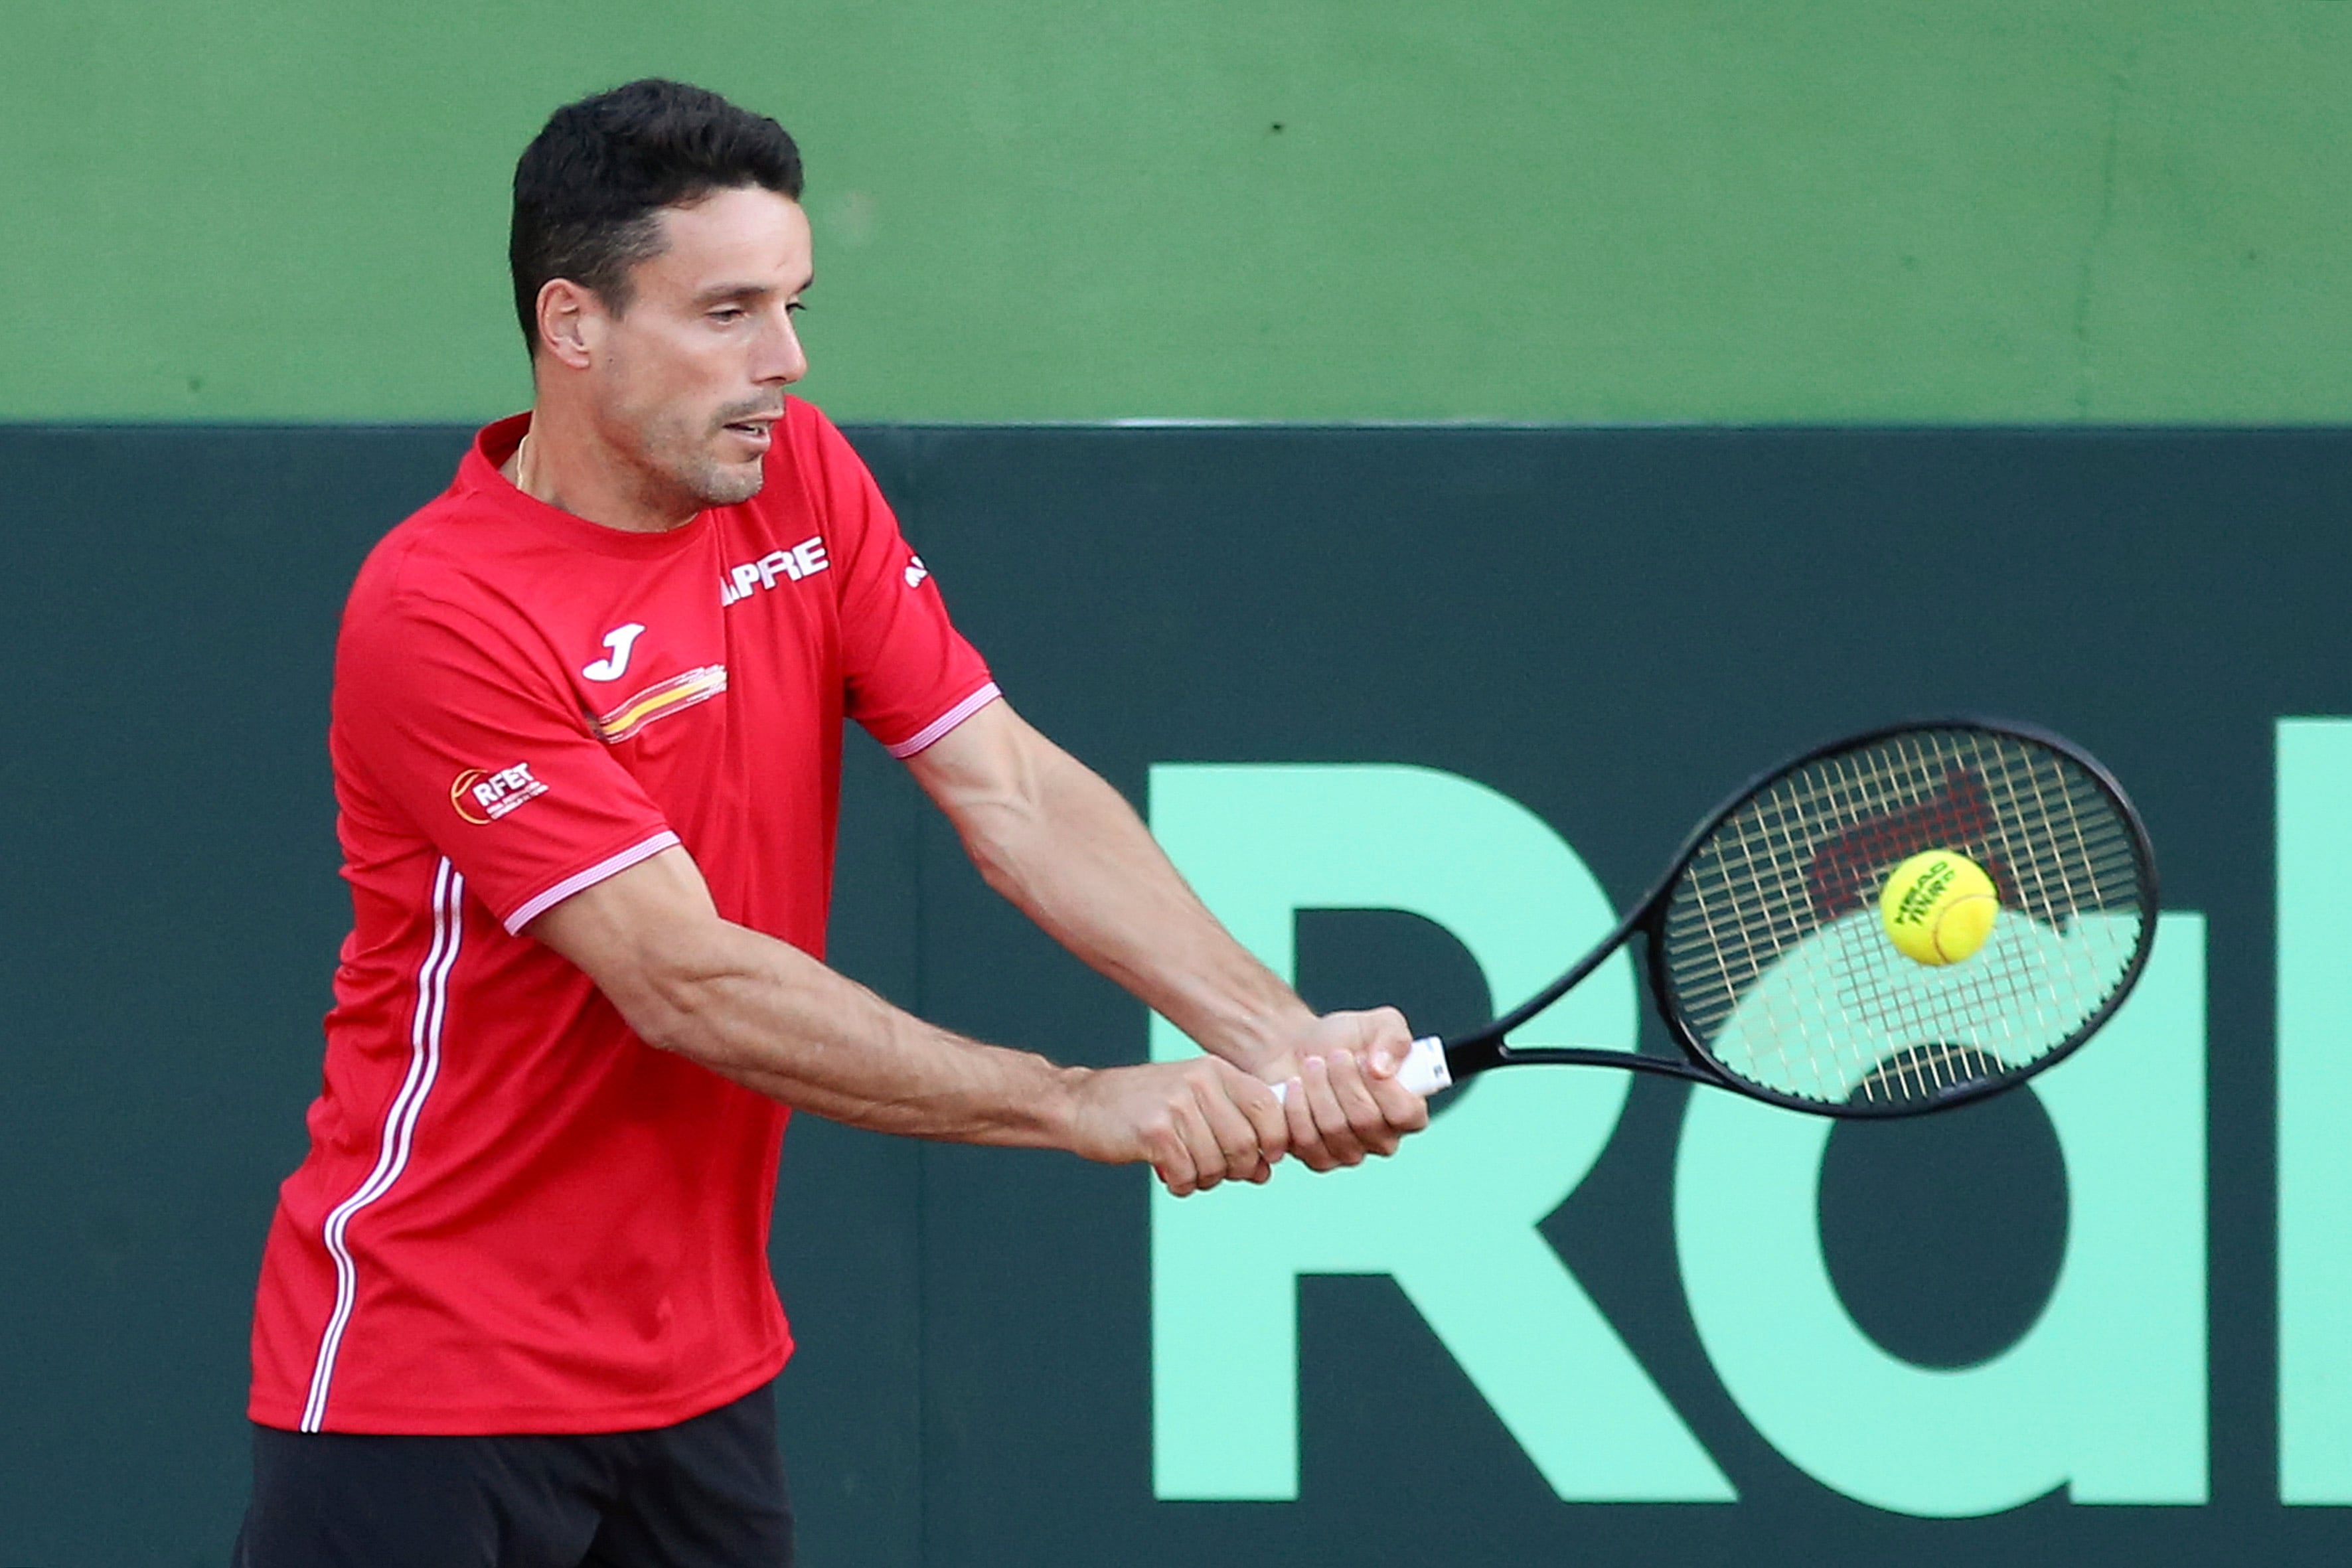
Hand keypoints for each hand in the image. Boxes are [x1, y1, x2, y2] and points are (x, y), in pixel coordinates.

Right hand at [1066, 1056, 1290, 1196]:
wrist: (1081, 1105)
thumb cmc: (1143, 1110)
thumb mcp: (1193, 1106)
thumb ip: (1232, 1131)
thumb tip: (1265, 1171)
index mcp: (1215, 1071)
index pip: (1269, 1108)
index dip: (1275, 1141)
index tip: (1263, 1159)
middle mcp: (1201, 1082)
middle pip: (1246, 1144)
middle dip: (1235, 1170)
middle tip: (1212, 1171)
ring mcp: (1177, 1105)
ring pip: (1218, 1164)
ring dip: (1205, 1180)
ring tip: (1186, 1171)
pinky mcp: (1155, 1132)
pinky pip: (1189, 1175)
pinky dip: (1182, 1185)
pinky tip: (1169, 1175)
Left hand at [1262, 1008, 1430, 1171]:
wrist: (1297, 1048)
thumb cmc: (1344, 1039)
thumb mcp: (1378, 1023)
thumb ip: (1394, 1038)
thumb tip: (1382, 1069)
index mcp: (1407, 1111)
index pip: (1406, 1114)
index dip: (1383, 1087)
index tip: (1361, 1058)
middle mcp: (1383, 1138)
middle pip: (1366, 1120)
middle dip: (1343, 1081)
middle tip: (1333, 1056)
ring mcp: (1350, 1153)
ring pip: (1335, 1129)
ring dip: (1319, 1089)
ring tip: (1312, 1064)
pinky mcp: (1318, 1158)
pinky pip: (1307, 1140)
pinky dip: (1297, 1107)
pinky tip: (1295, 1086)